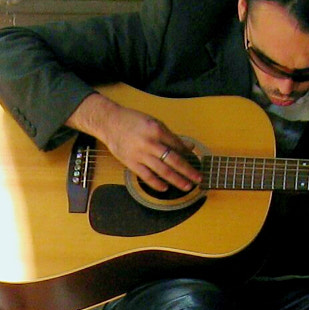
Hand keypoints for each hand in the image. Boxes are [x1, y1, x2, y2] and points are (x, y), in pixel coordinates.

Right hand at [70, 92, 202, 194]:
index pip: (177, 145)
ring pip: (162, 170)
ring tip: (187, 186)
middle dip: (188, 170)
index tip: (196, 161)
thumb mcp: (154, 122)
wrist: (110, 123)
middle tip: (198, 178)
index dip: (188, 154)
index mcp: (157, 130)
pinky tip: (165, 188)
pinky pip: (146, 176)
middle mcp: (150, 143)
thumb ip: (171, 136)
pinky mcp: (131, 163)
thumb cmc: (133, 121)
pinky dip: (156, 184)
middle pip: (173, 160)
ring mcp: (140, 154)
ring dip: (177, 180)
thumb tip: (189, 146)